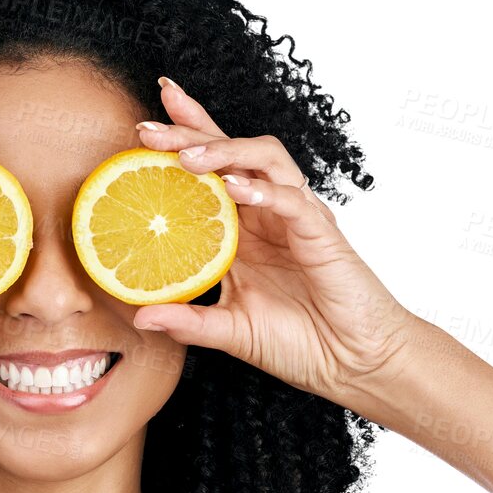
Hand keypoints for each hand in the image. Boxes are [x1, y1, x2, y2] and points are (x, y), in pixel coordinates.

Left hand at [129, 77, 424, 404]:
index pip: (211, 172)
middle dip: (191, 131)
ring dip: (225, 152)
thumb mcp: (230, 333)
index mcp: (243, 231)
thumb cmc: (301, 344)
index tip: (141, 127)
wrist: (353, 365)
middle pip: (231, 152)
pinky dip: (265, 191)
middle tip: (147, 129)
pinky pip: (293, 200)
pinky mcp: (321, 234)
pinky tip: (236, 189)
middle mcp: (268, 216)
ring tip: (187, 158)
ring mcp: (296, 220)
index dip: (184, 140)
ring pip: (265, 160)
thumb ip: (188, 322)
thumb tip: (139, 317)